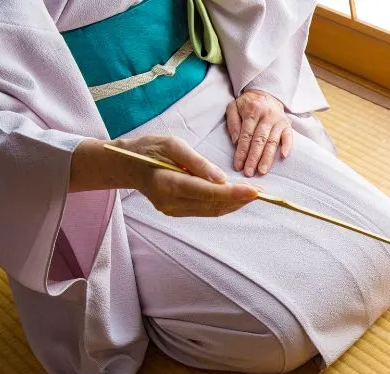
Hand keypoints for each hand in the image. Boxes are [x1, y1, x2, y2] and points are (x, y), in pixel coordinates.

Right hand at [112, 136, 258, 216]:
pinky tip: (235, 195)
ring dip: (234, 203)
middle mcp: (170, 202)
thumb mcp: (172, 145)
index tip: (255, 191)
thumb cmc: (149, 150)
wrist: (126, 165)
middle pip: (213, 205)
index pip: (208, 192)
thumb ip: (197, 162)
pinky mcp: (176, 212)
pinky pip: (204, 209)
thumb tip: (222, 179)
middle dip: (239, 200)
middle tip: (262, 192)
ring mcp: (172, 210)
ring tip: (253, 194)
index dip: (234, 193)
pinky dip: (222, 203)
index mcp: (167, 184)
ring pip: (211, 211)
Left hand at [226, 89, 291, 176]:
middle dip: (254, 158)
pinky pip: (288, 136)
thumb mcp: (233, 107)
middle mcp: (266, 115)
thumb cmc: (247, 104)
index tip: (238, 166)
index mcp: (252, 111)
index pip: (246, 135)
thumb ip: (233, 123)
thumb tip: (236, 142)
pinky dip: (287, 146)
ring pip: (272, 141)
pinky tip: (283, 156)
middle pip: (259, 140)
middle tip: (249, 172)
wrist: (265, 92)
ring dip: (267, 157)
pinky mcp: (287, 123)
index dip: (242, 152)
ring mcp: (278, 120)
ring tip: (262, 171)